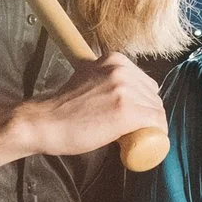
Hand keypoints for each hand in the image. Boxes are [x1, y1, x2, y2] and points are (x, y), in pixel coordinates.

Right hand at [11, 52, 164, 157]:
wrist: (44, 123)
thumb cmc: (62, 108)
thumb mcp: (87, 78)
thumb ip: (101, 77)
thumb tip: (116, 89)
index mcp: (114, 60)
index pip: (145, 82)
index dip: (143, 102)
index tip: (137, 115)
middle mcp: (121, 70)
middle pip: (152, 96)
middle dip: (148, 113)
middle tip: (135, 129)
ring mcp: (125, 90)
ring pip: (156, 110)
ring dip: (152, 125)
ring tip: (136, 136)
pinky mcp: (127, 111)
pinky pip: (156, 122)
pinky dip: (158, 133)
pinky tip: (152, 141)